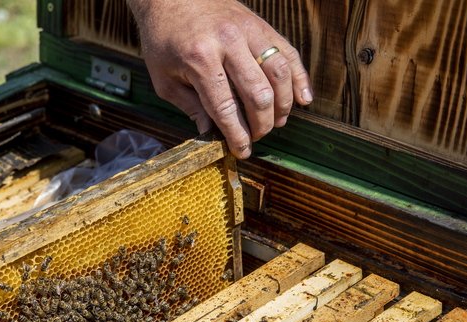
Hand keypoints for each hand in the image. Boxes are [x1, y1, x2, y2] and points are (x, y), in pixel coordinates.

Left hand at [128, 0, 312, 157]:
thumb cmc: (164, 40)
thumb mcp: (164, 79)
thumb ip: (190, 106)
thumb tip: (212, 133)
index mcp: (200, 59)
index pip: (225, 107)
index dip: (237, 134)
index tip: (243, 151)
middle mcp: (228, 43)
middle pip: (258, 94)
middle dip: (261, 123)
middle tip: (258, 137)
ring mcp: (248, 31)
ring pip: (279, 73)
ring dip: (282, 104)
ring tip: (278, 122)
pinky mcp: (260, 25)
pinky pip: (287, 52)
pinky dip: (299, 77)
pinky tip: (303, 99)